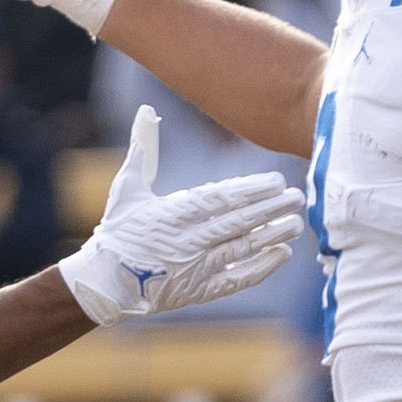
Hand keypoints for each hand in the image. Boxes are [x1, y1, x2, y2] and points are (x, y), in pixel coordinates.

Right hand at [58, 105, 304, 324]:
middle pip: (237, 222)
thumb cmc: (118, 232)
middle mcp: (187, 240)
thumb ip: (142, 148)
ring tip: (297, 222)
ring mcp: (194, 268)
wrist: (104, 283)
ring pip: (241, 249)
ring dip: (271, 235)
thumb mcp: (127, 187)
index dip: (250, 190)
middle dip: (270, 209)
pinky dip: (260, 268)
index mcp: (172, 213)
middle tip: (297, 197)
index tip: (276, 180)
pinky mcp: (198, 292)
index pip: (219, 199)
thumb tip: (145, 110)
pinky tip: (281, 254)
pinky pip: (235, 279)